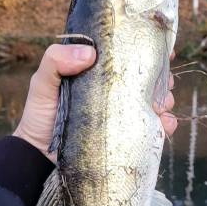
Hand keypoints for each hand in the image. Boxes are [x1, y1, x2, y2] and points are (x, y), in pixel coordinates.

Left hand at [13, 44, 176, 162]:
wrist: (40, 158)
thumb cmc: (40, 116)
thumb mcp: (43, 83)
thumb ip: (56, 61)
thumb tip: (90, 54)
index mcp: (98, 72)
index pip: (126, 55)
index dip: (146, 48)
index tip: (161, 47)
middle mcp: (114, 90)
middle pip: (147, 77)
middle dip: (161, 77)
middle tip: (164, 82)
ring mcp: (123, 114)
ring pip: (155, 100)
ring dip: (165, 99)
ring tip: (162, 104)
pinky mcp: (128, 136)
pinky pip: (154, 128)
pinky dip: (165, 124)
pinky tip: (164, 123)